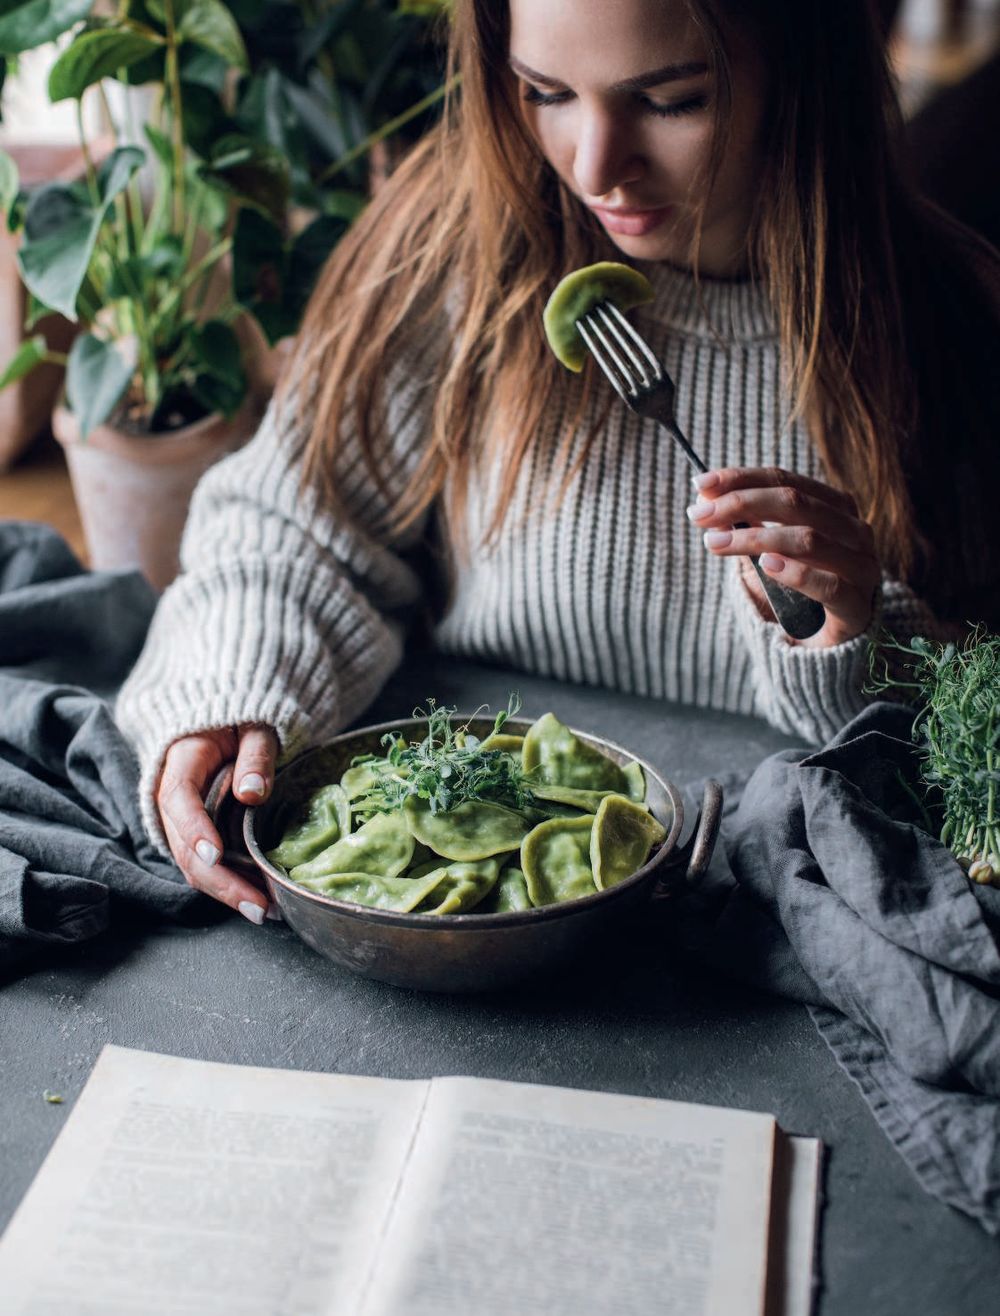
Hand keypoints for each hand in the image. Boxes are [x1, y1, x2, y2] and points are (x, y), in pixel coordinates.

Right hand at [156, 724, 278, 922]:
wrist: (224, 722)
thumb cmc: (240, 721)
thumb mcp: (254, 727)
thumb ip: (256, 756)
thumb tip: (253, 793)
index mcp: (181, 762)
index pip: (178, 799)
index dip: (194, 830)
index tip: (215, 855)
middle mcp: (171, 798)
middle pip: (184, 847)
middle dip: (219, 882)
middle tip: (258, 906)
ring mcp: (181, 821)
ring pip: (192, 864)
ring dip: (225, 891)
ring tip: (264, 910)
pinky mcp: (195, 834)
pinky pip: (205, 864)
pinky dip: (228, 884)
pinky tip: (256, 898)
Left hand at [686, 466, 880, 647]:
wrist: (828, 644)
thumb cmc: (798, 590)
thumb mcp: (767, 552)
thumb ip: (743, 524)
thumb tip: (704, 496)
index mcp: (834, 507)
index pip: (785, 480)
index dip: (741, 479)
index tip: (701, 483)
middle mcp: (854, 530)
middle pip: (795, 502)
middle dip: (741, 503)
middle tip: (700, 515)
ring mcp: (861, 567)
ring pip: (808, 539)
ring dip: (755, 538)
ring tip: (716, 543)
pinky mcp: (858, 606)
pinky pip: (829, 586)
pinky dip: (796, 573)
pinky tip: (766, 565)